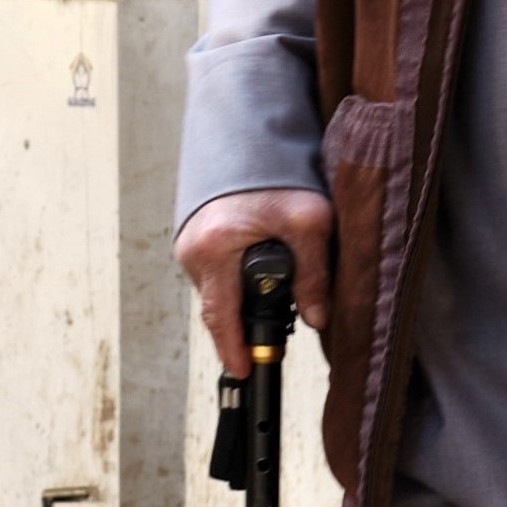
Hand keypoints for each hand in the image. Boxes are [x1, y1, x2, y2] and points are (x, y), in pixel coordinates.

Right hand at [174, 187, 331, 376]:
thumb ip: (314, 273)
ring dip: (239, 300)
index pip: (220, 314)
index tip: (244, 371)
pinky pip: (213, 272)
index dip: (232, 348)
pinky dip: (233, 280)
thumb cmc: (276, 173)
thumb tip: (318, 318)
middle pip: (216, 306)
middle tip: (269, 343)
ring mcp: (189, 242)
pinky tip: (256, 276)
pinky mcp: (195, 236)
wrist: (249, 135)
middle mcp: (192, 248)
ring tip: (272, 298)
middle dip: (242, 327)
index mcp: (215, 247)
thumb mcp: (308, 222)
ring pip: (216, 289)